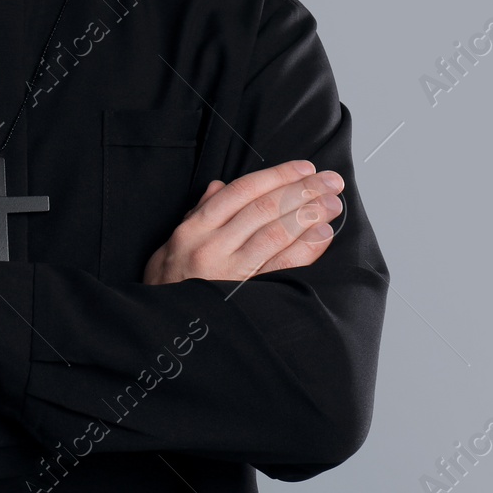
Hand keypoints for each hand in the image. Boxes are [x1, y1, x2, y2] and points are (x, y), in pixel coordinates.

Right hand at [143, 159, 343, 284]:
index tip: (304, 168)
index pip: (241, 191)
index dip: (276, 176)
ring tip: (332, 203)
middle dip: (301, 190)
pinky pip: (280, 266)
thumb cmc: (170, 280)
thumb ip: (199, 212)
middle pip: (263, 209)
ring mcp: (229, 270)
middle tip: (330, 181)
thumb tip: (219, 186)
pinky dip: (304, 248)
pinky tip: (322, 234)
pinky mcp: (245, 294)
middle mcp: (211, 245)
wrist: (160, 324)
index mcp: (194, 227)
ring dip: (308, 215)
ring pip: (274, 233)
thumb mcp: (173, 241)